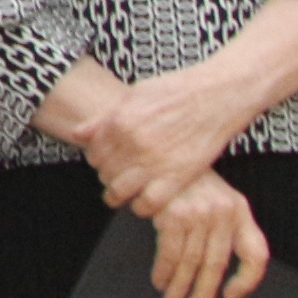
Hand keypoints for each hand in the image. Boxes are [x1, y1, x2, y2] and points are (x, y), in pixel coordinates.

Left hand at [68, 62, 255, 213]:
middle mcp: (133, 143)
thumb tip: (79, 134)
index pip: (93, 153)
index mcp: (119, 121)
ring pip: (120, 191)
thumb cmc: (177, 90)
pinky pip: (149, 203)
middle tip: (115, 178)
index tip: (105, 163)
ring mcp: (155, 161)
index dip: (97, 160)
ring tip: (123, 193)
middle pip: (104, 173)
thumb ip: (105, 118)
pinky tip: (144, 202)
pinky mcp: (178, 175)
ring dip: (118, 195)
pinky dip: (142, 206)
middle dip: (107, 177)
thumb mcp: (135, 95)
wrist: (218, 95)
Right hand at [141, 168, 269, 297]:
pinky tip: (160, 281)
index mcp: (238, 210)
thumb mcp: (211, 196)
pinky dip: (164, 271)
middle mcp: (224, 213)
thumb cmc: (181, 178)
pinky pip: (170, 253)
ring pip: (191, 262)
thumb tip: (214, 268)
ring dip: (179, 287)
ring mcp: (200, 213)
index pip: (256, 253)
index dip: (247, 281)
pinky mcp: (175, 214)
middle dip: (203, 294)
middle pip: (217, 265)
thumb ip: (220, 226)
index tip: (230, 296)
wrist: (155, 149)